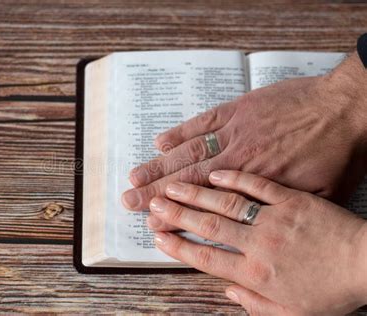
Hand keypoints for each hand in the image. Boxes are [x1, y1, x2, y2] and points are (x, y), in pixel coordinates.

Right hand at [122, 53, 366, 210]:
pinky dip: (181, 130)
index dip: (177, 214)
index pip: (206, 204)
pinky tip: (161, 139)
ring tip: (134, 175)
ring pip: (189, 151)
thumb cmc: (338, 151)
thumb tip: (258, 229)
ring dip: (159, 164)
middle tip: (129, 200)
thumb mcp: (320, 196)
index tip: (154, 223)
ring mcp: (235, 132)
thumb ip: (282, 212)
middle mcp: (238, 159)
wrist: (347, 107)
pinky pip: (202, 121)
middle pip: (187, 179)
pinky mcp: (238, 109)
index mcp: (256, 184)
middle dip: (154, 191)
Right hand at [147, 170, 366, 314]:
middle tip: (151, 204)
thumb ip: (255, 303)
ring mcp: (275, 216)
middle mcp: (260, 242)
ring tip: (170, 185)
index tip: (157, 236)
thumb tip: (227, 292)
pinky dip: (234, 178)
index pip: (206, 256)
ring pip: (225, 202)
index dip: (178, 245)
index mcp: (257, 271)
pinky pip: (257, 184)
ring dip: (194, 193)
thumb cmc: (335, 288)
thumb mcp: (294, 312)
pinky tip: (214, 172)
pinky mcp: (292, 196)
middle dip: (175, 214)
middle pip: (208, 225)